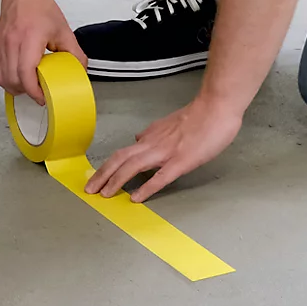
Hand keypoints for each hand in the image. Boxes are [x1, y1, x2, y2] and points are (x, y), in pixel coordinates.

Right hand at [0, 0, 85, 104]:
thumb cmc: (39, 8)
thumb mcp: (63, 31)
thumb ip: (74, 52)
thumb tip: (80, 69)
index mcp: (29, 38)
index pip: (25, 73)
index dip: (34, 90)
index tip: (43, 96)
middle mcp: (12, 43)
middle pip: (12, 80)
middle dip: (26, 91)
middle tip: (39, 91)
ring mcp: (1, 46)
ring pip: (3, 79)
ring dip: (16, 88)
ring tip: (30, 85)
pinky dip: (9, 79)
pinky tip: (20, 77)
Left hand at [85, 95, 242, 202]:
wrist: (217, 107)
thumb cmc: (200, 116)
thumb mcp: (170, 123)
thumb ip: (154, 132)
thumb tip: (139, 138)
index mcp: (152, 136)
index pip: (123, 152)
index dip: (108, 166)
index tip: (99, 178)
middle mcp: (153, 144)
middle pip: (120, 158)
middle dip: (102, 175)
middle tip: (89, 190)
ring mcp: (166, 153)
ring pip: (133, 166)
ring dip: (115, 181)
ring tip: (104, 195)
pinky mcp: (181, 161)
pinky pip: (160, 177)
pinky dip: (145, 188)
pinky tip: (136, 198)